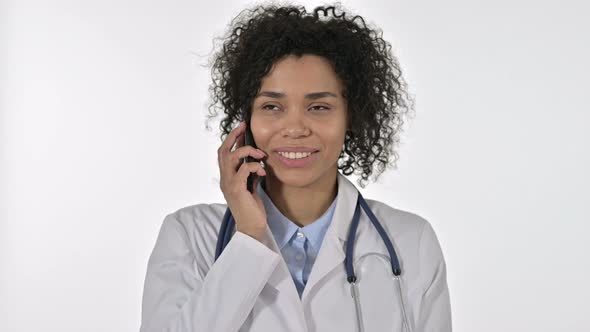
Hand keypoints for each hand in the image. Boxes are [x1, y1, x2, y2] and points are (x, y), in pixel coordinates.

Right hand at [217, 121, 267, 240]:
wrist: (251, 227)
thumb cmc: (252, 208)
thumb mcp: (251, 186)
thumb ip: (249, 173)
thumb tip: (256, 160)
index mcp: (227, 177)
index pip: (224, 153)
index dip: (231, 139)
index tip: (241, 127)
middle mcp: (224, 179)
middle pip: (223, 151)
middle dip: (233, 137)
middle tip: (244, 127)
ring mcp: (229, 184)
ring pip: (231, 158)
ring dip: (247, 152)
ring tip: (261, 155)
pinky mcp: (237, 190)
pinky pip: (243, 171)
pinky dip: (254, 166)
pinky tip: (262, 171)